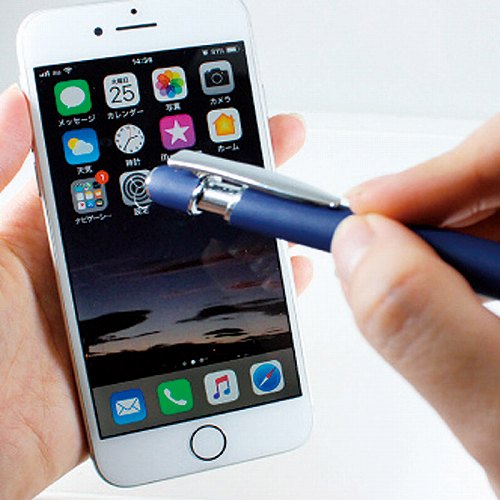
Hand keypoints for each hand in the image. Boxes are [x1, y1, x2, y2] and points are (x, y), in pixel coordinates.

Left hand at [0, 85, 309, 498]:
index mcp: (59, 228)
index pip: (132, 165)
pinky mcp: (144, 356)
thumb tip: (22, 101)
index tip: (219, 104)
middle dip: (231, 173)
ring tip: (288, 214)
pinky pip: (207, 324)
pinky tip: (277, 291)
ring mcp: (128, 309)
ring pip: (204, 264)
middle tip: (277, 142)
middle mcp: (101, 263)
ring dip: (248, 238)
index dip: (177, 132)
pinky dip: (247, 306)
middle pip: (181, 209)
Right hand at [332, 114, 499, 492]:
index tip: (365, 209)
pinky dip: (445, 263)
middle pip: (497, 177)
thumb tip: (360, 249)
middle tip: (364, 239)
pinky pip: (487, 247)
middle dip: (422, 207)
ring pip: (489, 211)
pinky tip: (430, 290)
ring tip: (388, 270)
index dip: (434, 174)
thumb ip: (427, 332)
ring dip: (429, 237)